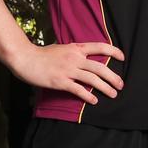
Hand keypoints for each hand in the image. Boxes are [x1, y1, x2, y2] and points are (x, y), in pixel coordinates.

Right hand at [9, 41, 124, 103]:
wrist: (25, 58)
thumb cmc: (42, 54)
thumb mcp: (62, 48)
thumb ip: (74, 52)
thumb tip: (85, 56)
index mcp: (76, 48)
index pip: (100, 47)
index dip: (114, 51)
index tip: (123, 57)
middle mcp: (75, 58)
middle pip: (100, 67)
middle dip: (113, 77)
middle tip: (121, 85)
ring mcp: (68, 70)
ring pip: (92, 79)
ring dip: (105, 87)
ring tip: (113, 94)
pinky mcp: (60, 81)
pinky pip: (78, 90)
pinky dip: (88, 96)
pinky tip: (95, 101)